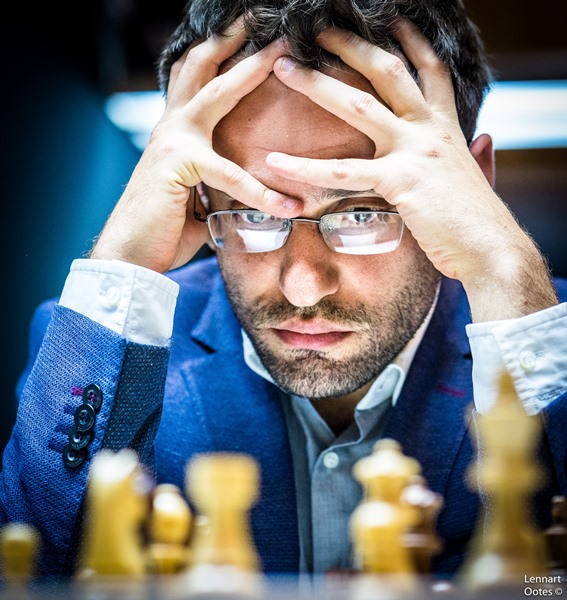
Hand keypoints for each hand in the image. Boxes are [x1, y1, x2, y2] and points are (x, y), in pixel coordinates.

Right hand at [91, 19, 301, 272]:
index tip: (247, 38)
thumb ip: (219, 183)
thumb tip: (252, 189)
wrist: (130, 257)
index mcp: (175, 132)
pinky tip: (288, 206)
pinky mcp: (178, 164)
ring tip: (282, 51)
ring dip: (250, 68)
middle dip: (233, 39)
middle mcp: (171, 126)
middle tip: (263, 20)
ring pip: (216, 92)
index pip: (195, 80)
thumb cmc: (164, 230)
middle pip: (201, 66)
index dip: (219, 55)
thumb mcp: (197, 197)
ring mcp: (172, 140)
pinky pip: (231, 175)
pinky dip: (263, 194)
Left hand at [267, 20, 556, 320]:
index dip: (412, 41)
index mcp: (448, 127)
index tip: (391, 19)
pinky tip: (276, 162)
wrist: (491, 248)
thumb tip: (483, 140)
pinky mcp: (399, 181)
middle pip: (388, 72)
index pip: (430, 70)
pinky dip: (305, 167)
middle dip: (352, 46)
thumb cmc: (478, 220)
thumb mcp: (480, 176)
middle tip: (318, 31)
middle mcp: (430, 130)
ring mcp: (414, 151)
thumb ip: (477, 154)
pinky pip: (343, 172)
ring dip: (318, 84)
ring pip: (359, 107)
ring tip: (285, 70)